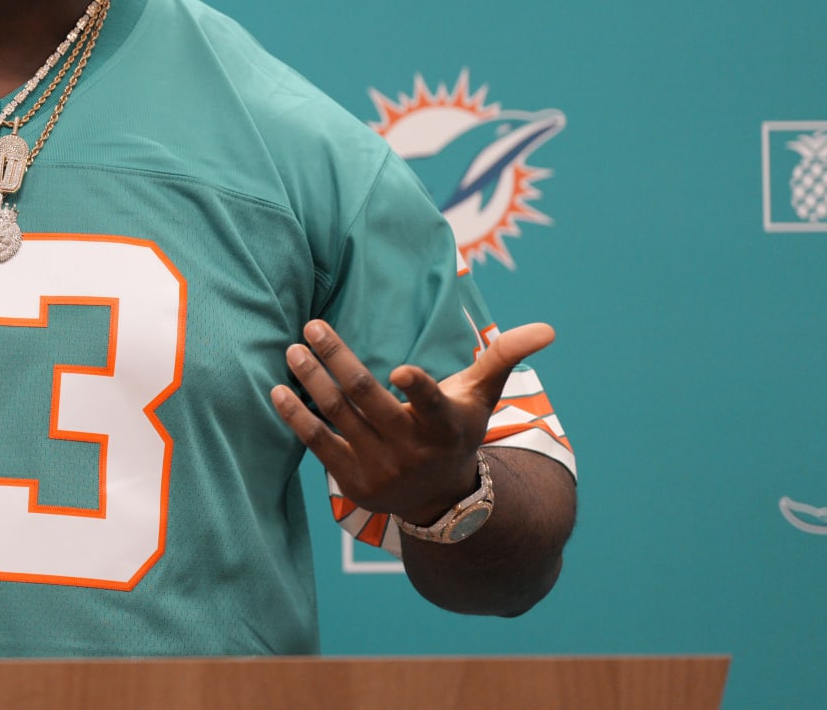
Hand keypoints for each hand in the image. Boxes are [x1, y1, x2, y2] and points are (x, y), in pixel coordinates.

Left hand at [270, 319, 553, 525]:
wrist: (440, 501)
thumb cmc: (458, 432)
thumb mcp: (481, 398)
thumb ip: (504, 356)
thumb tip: (549, 327)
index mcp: (445, 426)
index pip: (431, 404)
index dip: (417, 389)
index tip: (398, 369)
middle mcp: (412, 449)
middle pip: (367, 400)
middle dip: (337, 361)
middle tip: (312, 326)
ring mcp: (380, 467)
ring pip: (338, 417)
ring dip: (312, 381)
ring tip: (293, 350)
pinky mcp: (352, 480)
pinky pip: (318, 443)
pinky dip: (296, 416)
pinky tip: (277, 389)